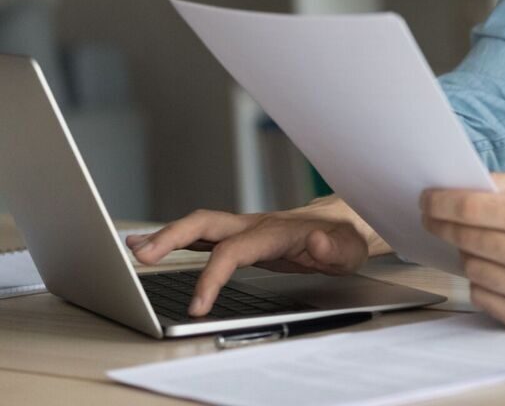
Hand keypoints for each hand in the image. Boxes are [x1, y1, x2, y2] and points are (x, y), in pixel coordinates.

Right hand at [126, 202, 370, 316]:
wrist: (347, 224)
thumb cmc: (346, 240)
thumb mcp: (349, 249)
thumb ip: (332, 249)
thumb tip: (314, 242)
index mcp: (276, 232)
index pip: (234, 251)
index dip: (212, 276)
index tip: (197, 305)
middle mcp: (255, 224)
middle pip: (206, 223)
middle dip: (171, 238)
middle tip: (140, 257)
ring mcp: (246, 227)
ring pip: (199, 225)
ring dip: (165, 236)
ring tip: (131, 249)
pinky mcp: (241, 235)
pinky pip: (203, 234)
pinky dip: (175, 238)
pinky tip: (150, 246)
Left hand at [421, 168, 504, 328]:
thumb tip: (463, 185)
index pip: (470, 209)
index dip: (439, 203)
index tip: (425, 199)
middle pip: (464, 238)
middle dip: (443, 225)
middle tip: (434, 218)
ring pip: (469, 267)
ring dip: (468, 253)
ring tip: (484, 244)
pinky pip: (481, 296)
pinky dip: (483, 281)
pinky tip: (499, 270)